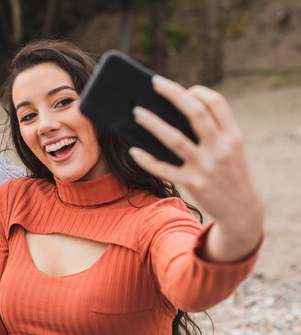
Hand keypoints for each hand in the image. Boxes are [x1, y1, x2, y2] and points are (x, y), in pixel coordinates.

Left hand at [130, 75, 263, 261]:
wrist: (242, 209)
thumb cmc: (232, 173)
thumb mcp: (233, 148)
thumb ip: (215, 130)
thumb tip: (176, 111)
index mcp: (232, 136)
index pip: (216, 103)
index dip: (197, 91)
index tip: (180, 88)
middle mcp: (220, 148)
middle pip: (195, 113)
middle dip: (173, 94)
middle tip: (154, 83)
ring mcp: (205, 166)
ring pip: (174, 139)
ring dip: (153, 124)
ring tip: (137, 113)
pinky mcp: (191, 184)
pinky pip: (164, 168)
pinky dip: (147, 159)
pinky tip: (134, 151)